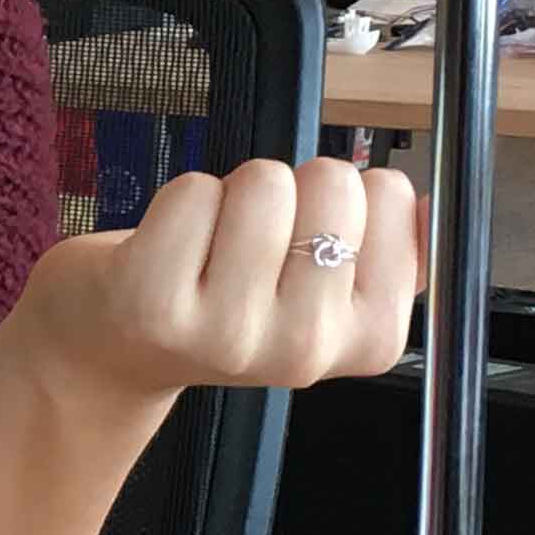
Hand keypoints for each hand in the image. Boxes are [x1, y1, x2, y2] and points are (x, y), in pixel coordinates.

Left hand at [15, 158, 419, 403]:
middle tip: (248, 238)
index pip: (392, 197)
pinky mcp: (155, 300)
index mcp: (365, 339)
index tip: (307, 237)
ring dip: (230, 193)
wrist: (108, 352)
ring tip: (205, 243)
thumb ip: (386, 256)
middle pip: (333, 182)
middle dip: (289, 187)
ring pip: (264, 182)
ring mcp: (229, 330)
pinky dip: (178, 198)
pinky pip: (194, 191)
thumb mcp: (318, 297)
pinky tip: (164, 247)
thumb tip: (426, 205)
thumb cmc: (216, 306)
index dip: (343, 194)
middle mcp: (305, 345)